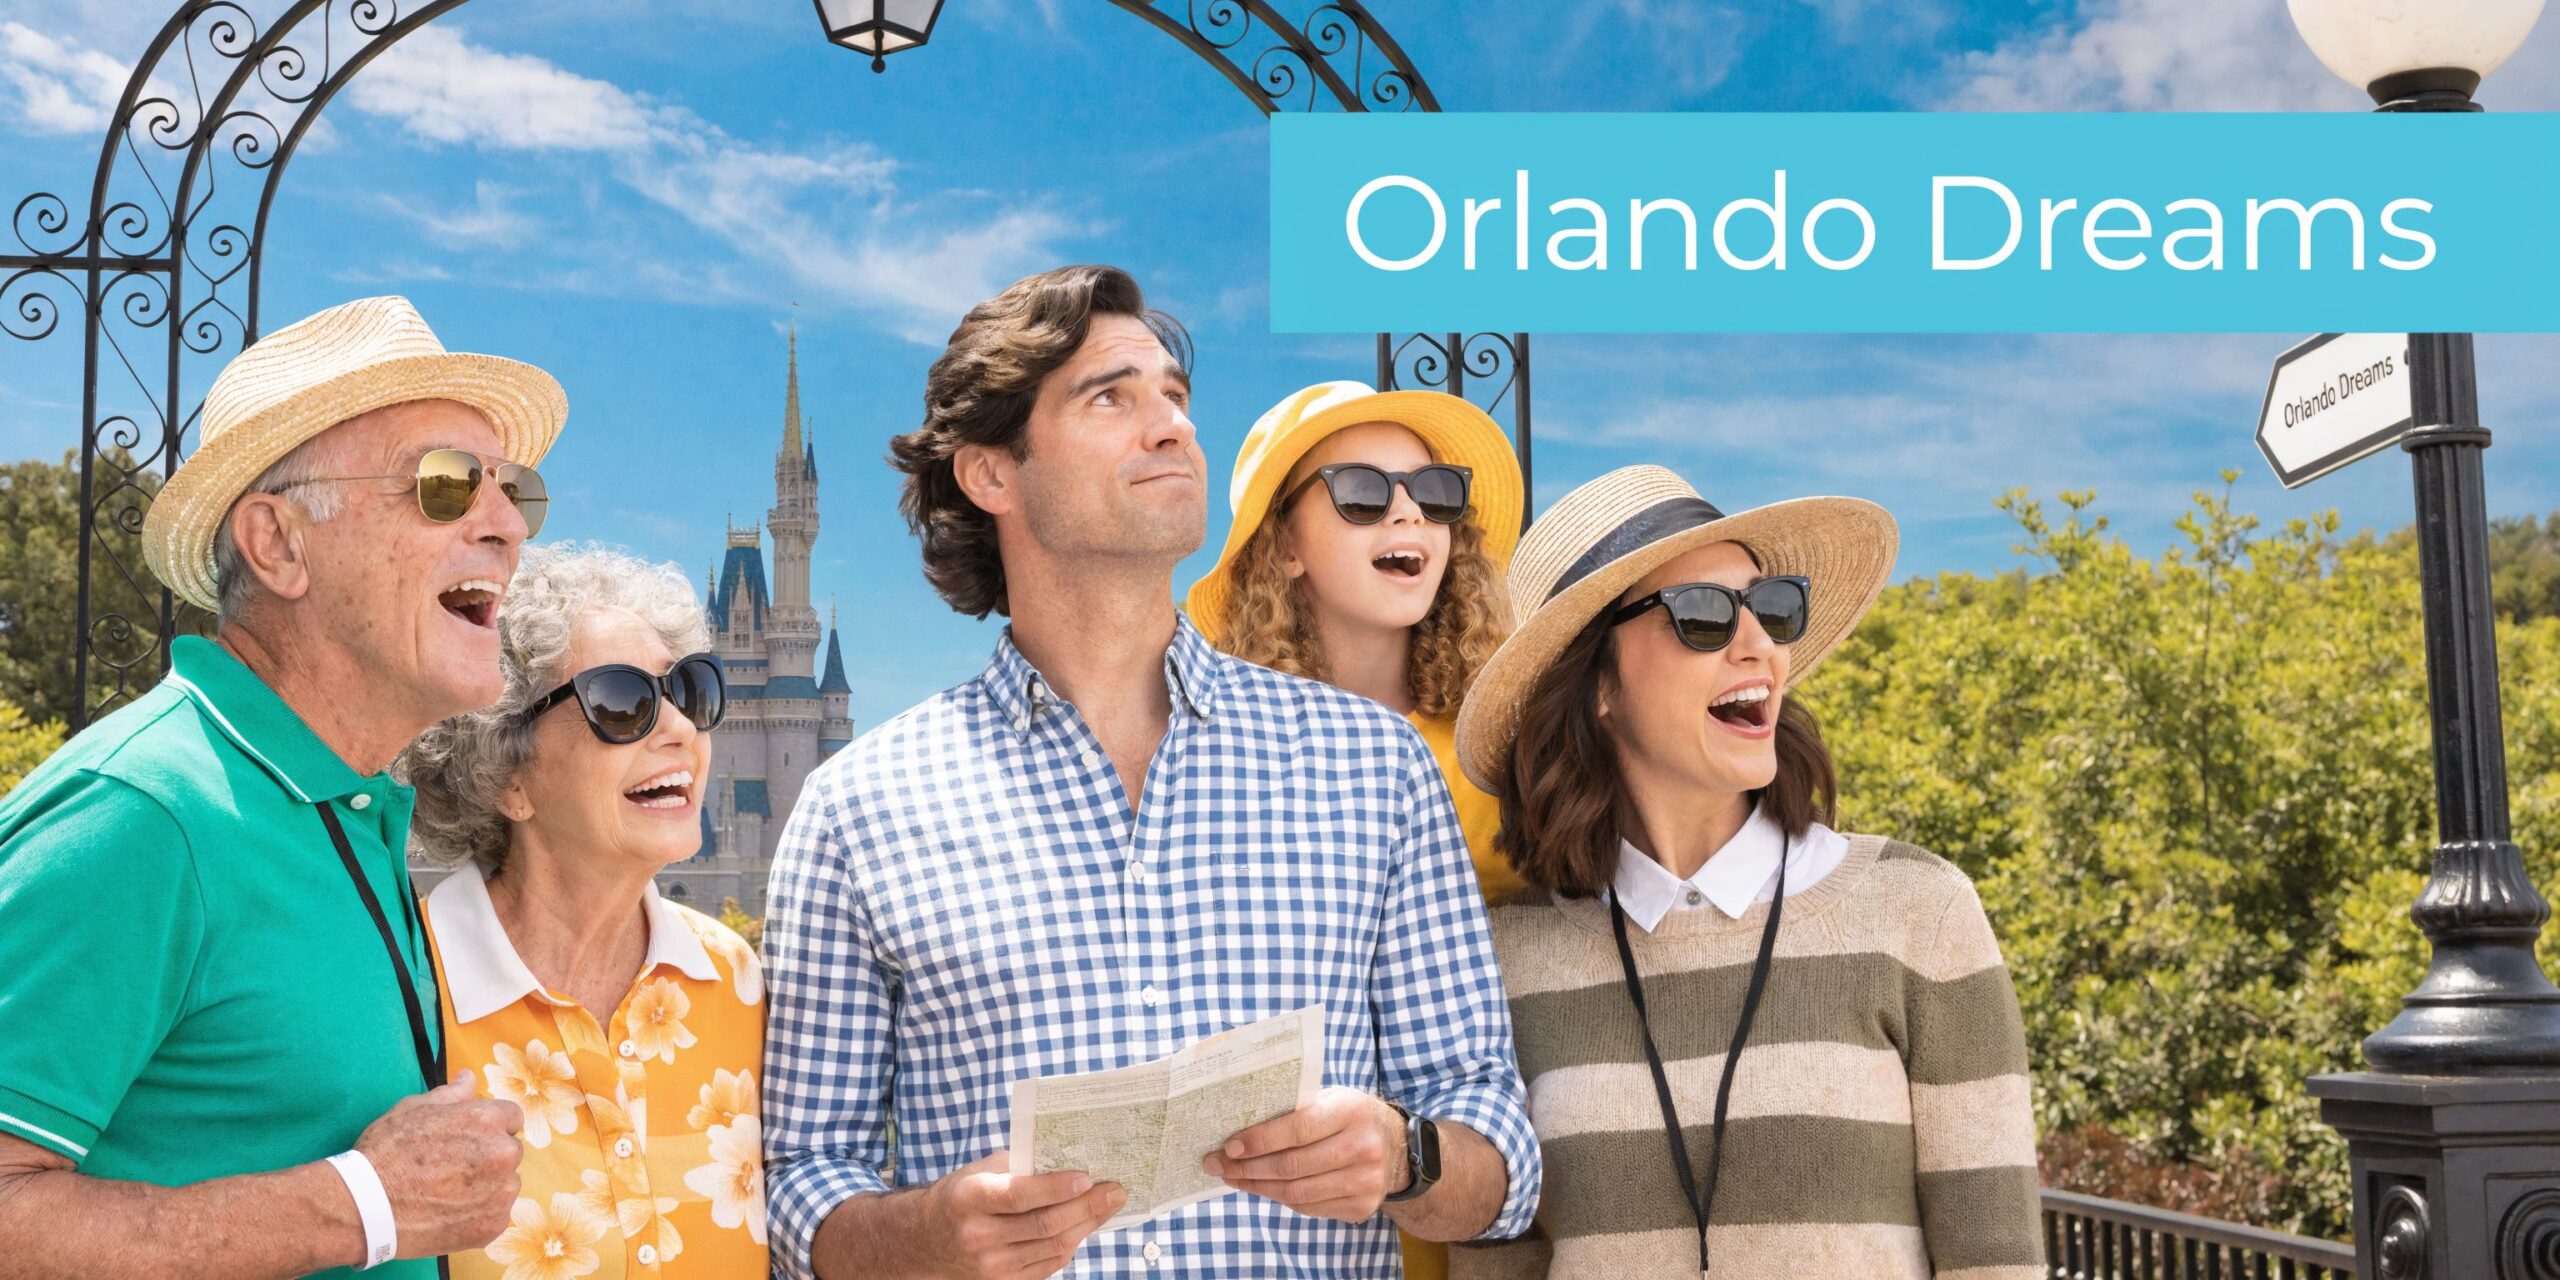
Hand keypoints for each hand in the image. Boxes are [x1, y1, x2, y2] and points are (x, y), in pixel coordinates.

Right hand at [353, 1069, 525, 1258]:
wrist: (366, 1206)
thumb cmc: (386, 1152)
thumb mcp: (413, 1110)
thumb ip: (450, 1094)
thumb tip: (470, 1078)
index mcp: (487, 1119)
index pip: (512, 1117)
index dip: (490, 1127)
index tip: (469, 1140)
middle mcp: (503, 1153)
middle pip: (510, 1151)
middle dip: (489, 1156)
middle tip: (454, 1168)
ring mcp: (501, 1192)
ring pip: (506, 1184)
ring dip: (489, 1186)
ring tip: (450, 1193)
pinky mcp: (493, 1225)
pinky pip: (496, 1213)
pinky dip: (479, 1214)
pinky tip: (450, 1213)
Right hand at [922, 1152, 1125, 1279]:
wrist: (928, 1240)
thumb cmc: (963, 1196)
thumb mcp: (981, 1171)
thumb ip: (1021, 1166)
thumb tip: (1071, 1161)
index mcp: (970, 1198)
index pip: (1020, 1194)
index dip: (1058, 1187)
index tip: (1088, 1177)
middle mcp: (979, 1235)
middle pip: (1046, 1223)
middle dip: (1087, 1206)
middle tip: (1115, 1190)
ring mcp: (991, 1265)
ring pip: (1054, 1246)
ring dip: (1087, 1224)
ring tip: (1108, 1206)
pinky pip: (1049, 1263)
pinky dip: (1072, 1243)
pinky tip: (1085, 1226)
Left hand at [1203, 1086, 1407, 1222]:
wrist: (1400, 1149)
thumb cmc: (1353, 1116)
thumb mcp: (1332, 1098)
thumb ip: (1296, 1108)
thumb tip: (1241, 1125)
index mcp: (1351, 1111)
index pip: (1297, 1129)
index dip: (1259, 1140)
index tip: (1229, 1145)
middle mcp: (1362, 1148)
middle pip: (1292, 1166)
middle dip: (1247, 1167)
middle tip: (1218, 1164)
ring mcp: (1365, 1182)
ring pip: (1296, 1193)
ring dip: (1257, 1186)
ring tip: (1234, 1177)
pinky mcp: (1361, 1207)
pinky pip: (1308, 1207)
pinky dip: (1280, 1198)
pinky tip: (1261, 1187)